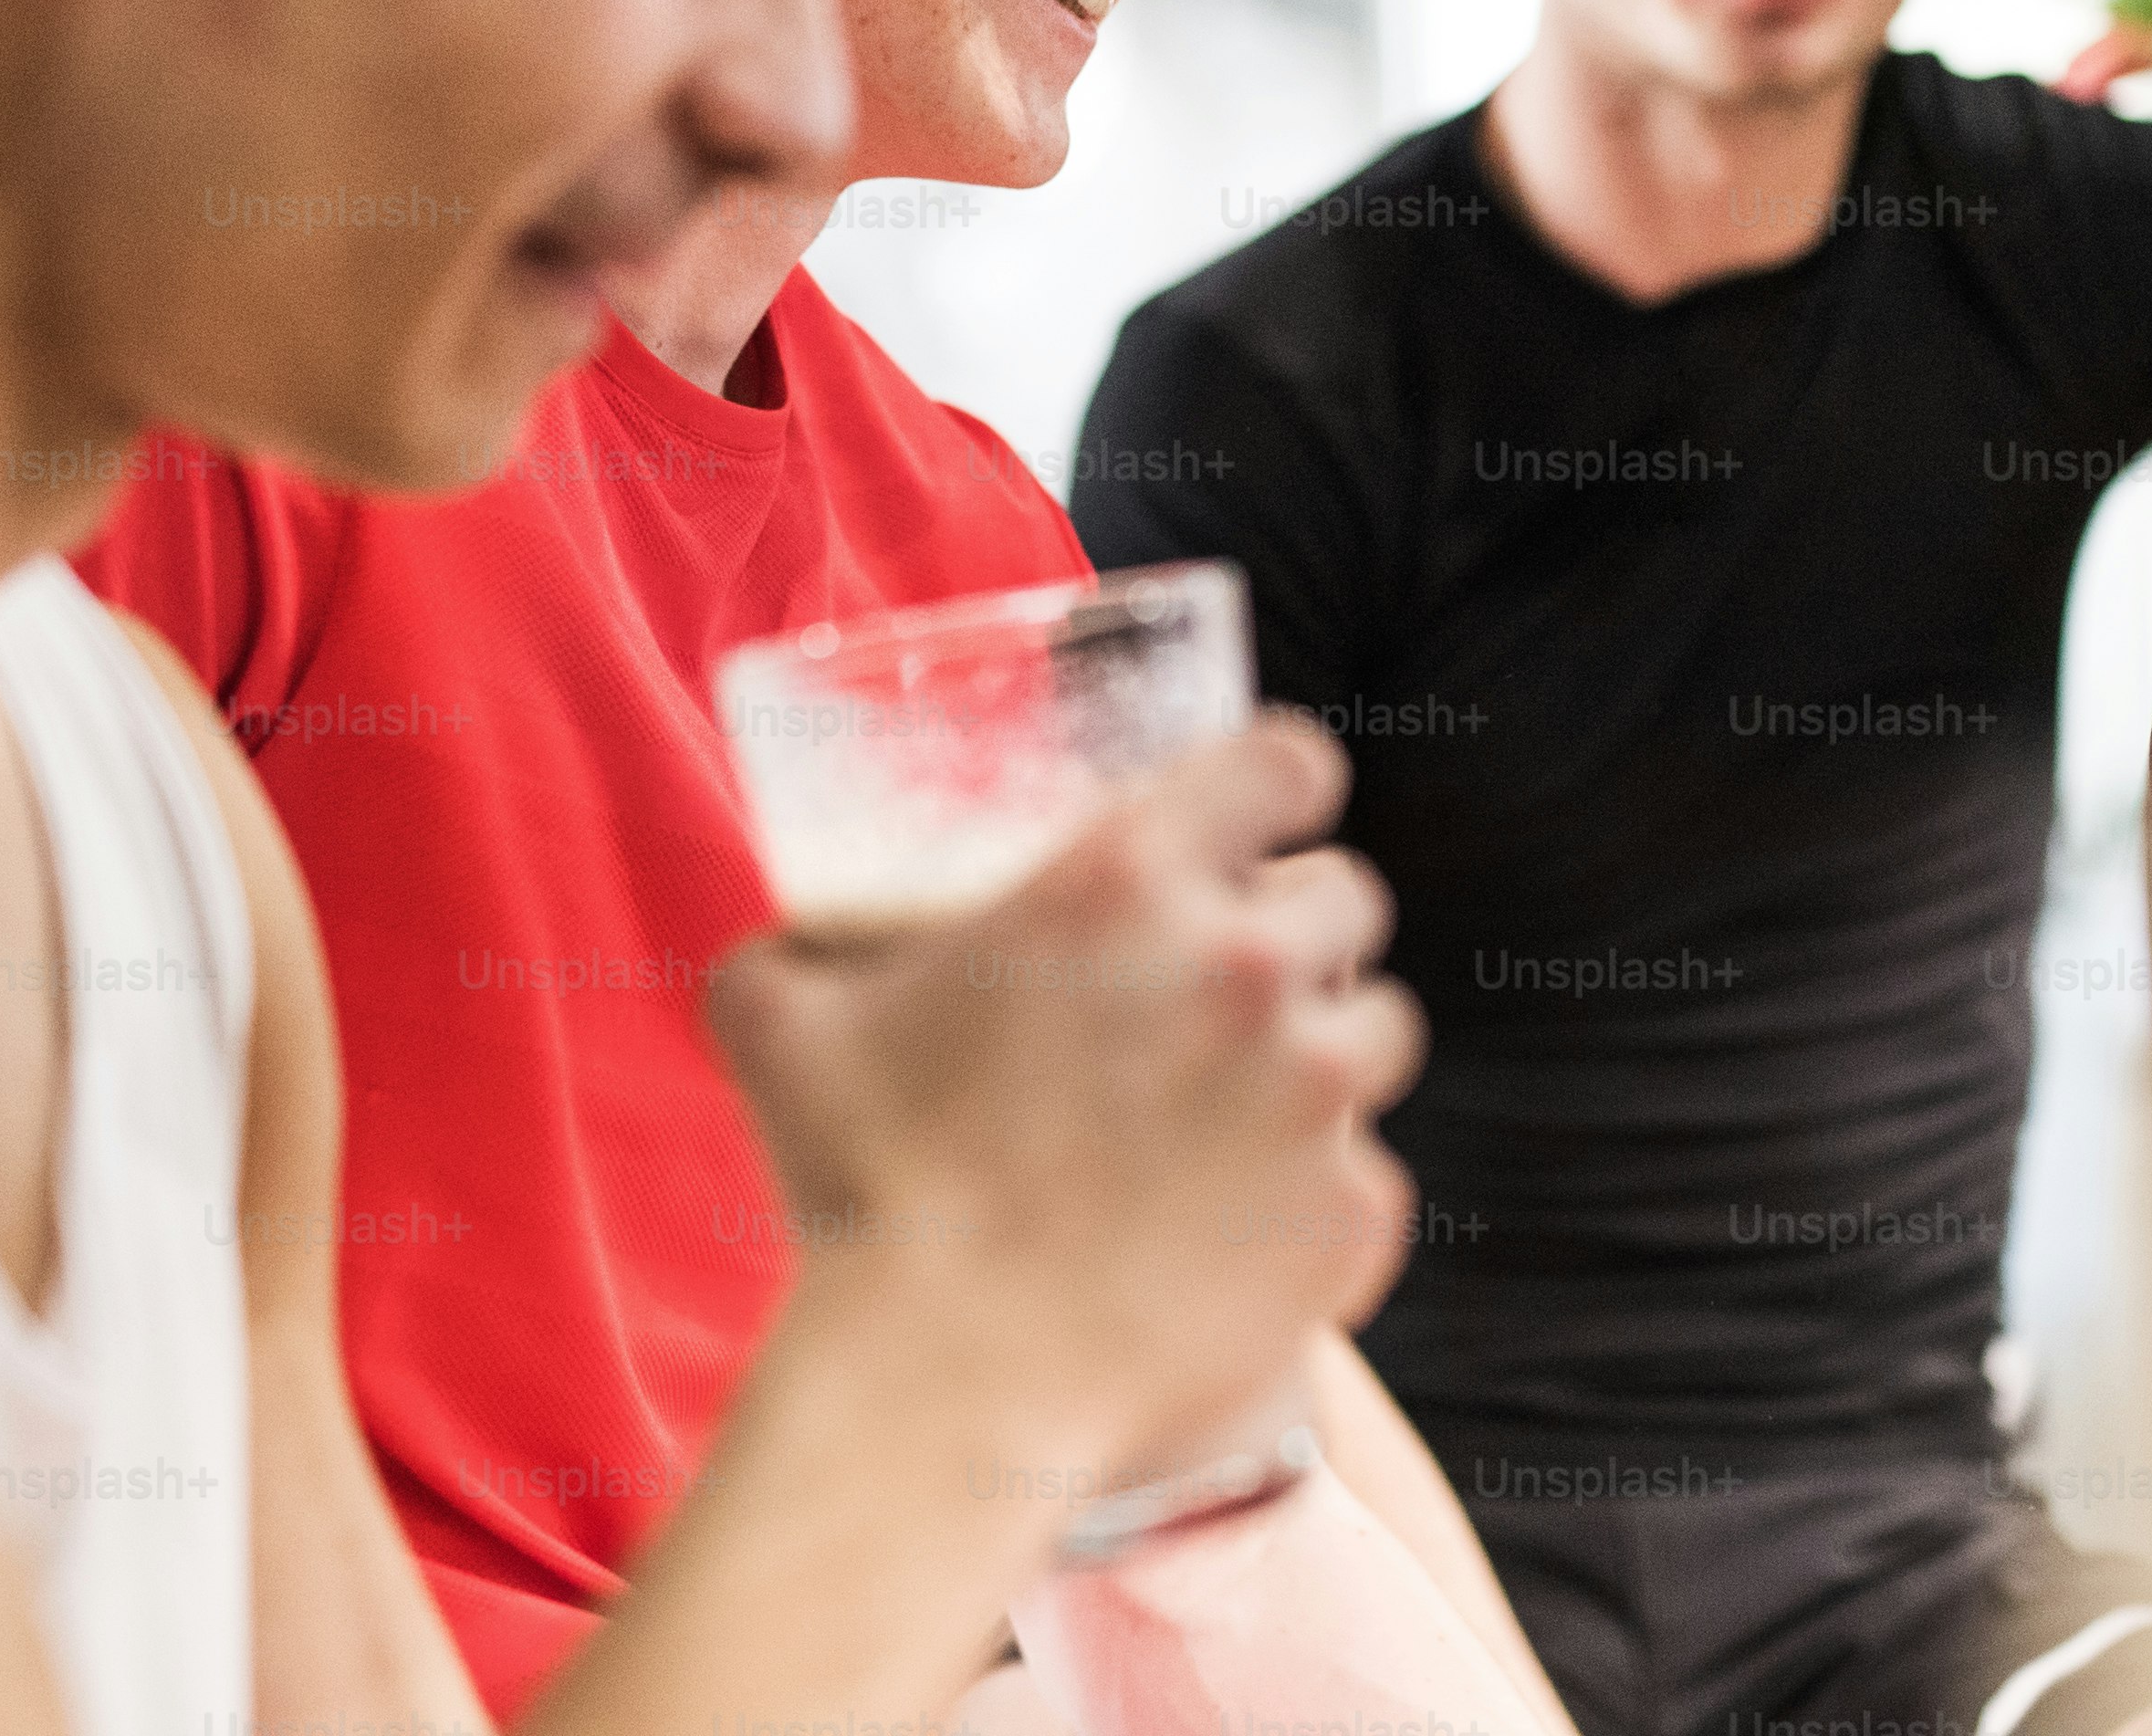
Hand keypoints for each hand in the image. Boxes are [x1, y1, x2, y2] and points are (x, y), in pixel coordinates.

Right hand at [709, 716, 1425, 1491]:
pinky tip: (1249, 1232)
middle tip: (1228, 998)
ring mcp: (1316, 1094)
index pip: (1285, 764)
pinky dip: (1322, 1202)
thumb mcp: (780, 1025)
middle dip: (1299, 937)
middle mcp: (1247, 965)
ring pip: (1378, 1033)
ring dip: (1327, 1057)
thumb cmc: (860, 1192)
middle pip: (1345, 903)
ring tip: (1248, 1114)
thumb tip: (773, 951)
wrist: (939, 1387)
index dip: (1283, 790)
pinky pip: (1371, 1180)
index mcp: (1131, 878)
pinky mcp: (1350, 1216)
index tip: (1268, 827)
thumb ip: (783, 956)